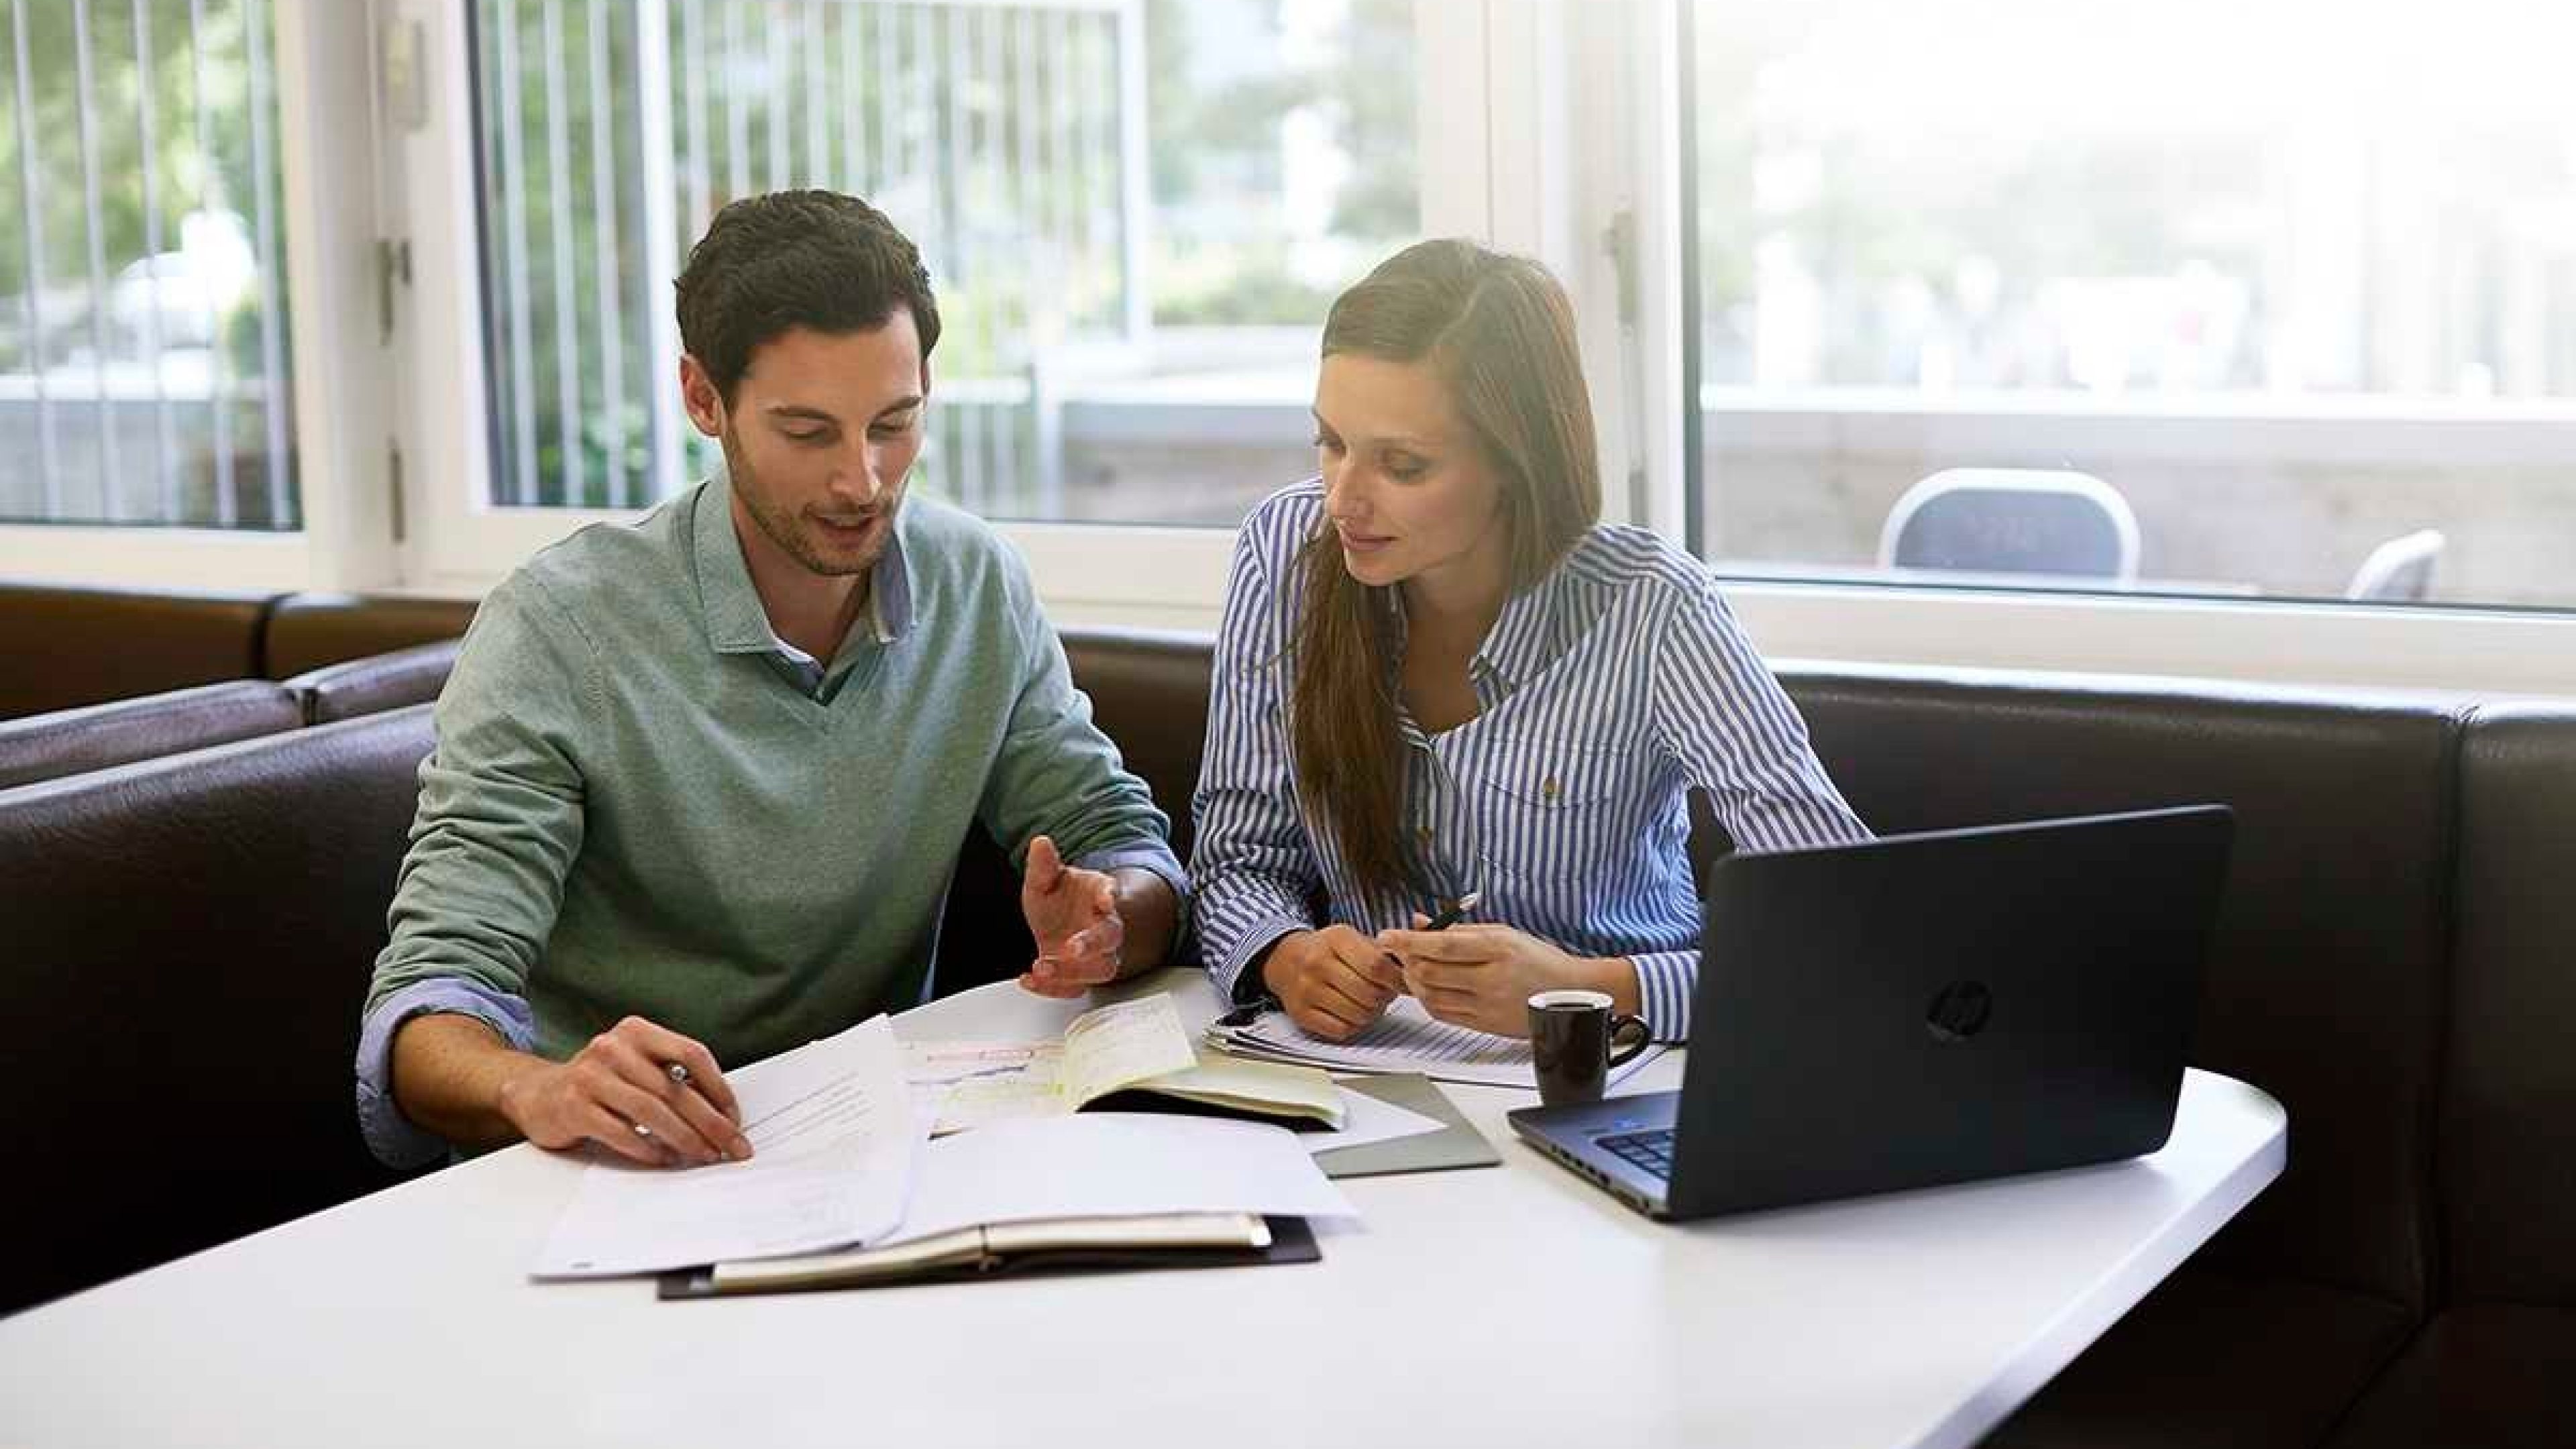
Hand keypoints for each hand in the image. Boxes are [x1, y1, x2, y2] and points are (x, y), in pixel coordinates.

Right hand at [495, 1016, 750, 1167]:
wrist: (537, 1093)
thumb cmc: (600, 1082)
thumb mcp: (635, 1066)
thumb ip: (671, 1078)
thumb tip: (722, 1113)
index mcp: (637, 1031)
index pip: (691, 1053)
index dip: (719, 1088)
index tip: (735, 1117)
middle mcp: (613, 1047)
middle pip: (675, 1087)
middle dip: (710, 1122)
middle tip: (732, 1146)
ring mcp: (591, 1076)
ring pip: (651, 1110)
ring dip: (684, 1137)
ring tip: (704, 1155)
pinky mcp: (574, 1107)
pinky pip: (621, 1131)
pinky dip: (648, 1148)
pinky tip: (666, 1159)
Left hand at [1019, 834, 1124, 998]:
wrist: (1058, 922)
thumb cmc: (1059, 899)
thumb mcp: (1045, 879)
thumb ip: (1043, 865)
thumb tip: (1040, 843)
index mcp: (1100, 895)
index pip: (1110, 893)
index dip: (1110, 895)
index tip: (1106, 899)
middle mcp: (1104, 926)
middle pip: (1111, 937)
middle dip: (1093, 944)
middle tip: (1072, 948)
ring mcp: (1096, 954)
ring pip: (1100, 969)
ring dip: (1072, 972)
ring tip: (1042, 967)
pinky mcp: (1082, 975)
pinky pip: (1076, 988)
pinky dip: (1053, 989)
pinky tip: (1029, 979)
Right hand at [1261, 925, 1404, 1040]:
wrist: (1284, 959)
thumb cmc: (1325, 950)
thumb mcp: (1349, 938)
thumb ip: (1379, 953)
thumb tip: (1411, 973)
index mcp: (1335, 939)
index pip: (1376, 965)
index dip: (1396, 979)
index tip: (1403, 985)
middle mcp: (1317, 963)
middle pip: (1369, 993)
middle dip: (1384, 998)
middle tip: (1384, 995)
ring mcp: (1307, 990)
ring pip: (1358, 1015)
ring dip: (1371, 1014)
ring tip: (1368, 1003)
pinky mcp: (1301, 1014)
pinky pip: (1341, 1030)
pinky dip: (1353, 1026)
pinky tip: (1352, 1014)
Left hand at [1377, 918, 1604, 1038]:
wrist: (1571, 993)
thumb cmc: (1538, 959)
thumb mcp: (1501, 933)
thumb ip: (1457, 929)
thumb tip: (1417, 922)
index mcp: (1498, 948)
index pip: (1443, 944)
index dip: (1409, 940)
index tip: (1386, 936)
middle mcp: (1492, 978)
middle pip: (1431, 973)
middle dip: (1408, 962)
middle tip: (1401, 952)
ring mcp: (1488, 1005)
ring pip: (1431, 996)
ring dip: (1415, 983)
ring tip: (1415, 969)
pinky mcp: (1486, 1024)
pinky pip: (1443, 1014)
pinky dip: (1428, 1000)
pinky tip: (1430, 988)